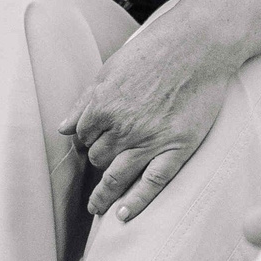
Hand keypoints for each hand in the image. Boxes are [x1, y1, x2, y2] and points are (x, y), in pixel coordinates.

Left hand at [62, 21, 237, 221]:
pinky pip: (151, 184)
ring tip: (98, 207)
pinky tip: (123, 214)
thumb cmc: (154, 50)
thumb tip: (62, 128)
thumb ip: (85, 101)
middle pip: (97, 158)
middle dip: (96, 162)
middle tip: (100, 167)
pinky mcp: (176, 149)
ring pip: (115, 176)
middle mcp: (122, 128)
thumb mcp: (110, 69)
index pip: (82, 137)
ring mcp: (149, 141)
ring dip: (102, 195)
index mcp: (102, 106)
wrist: (198, 45)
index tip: (89, 145)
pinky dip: (135, 202)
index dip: (84, 141)